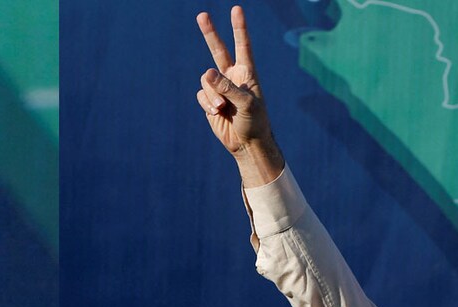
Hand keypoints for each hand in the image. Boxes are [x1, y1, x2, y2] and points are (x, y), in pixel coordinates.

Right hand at [196, 6, 283, 186]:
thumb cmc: (255, 122)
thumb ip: (228, 87)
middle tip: (202, 15)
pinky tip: (217, 113)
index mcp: (247, 73)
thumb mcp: (247, 104)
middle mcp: (232, 76)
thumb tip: (206, 74)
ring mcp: (220, 88)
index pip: (242, 46)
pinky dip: (207, 103)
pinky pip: (201, 95)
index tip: (237, 9)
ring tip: (224, 108)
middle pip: (218, 50)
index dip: (239, 28)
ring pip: (205, 81)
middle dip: (210, 33)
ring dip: (213, 95)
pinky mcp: (209, 100)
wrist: (247, 142)